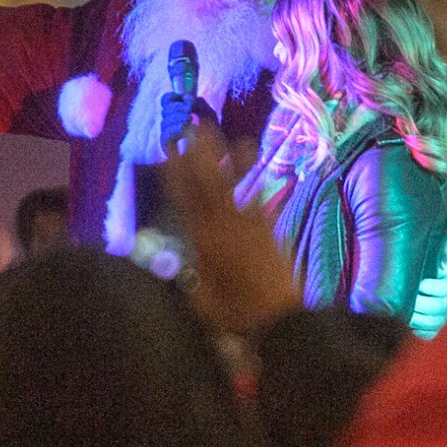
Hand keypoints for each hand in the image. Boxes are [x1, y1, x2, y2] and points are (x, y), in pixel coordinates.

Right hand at [161, 115, 302, 338]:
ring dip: (228, 158)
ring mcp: (250, 224)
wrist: (280, 321)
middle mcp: (226, 225)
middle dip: (199, 153)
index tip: (167, 146)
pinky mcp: (269, 229)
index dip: (175, 170)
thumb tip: (171, 258)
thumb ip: (186, 275)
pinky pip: (259, 197)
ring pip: (235, 184)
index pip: (185, 197)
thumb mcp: (199, 301)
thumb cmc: (235, 315)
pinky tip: (253, 162)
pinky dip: (254, 178)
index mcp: (204, 240)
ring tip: (224, 132)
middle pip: (209, 182)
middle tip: (192, 125)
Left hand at [408, 229, 446, 339]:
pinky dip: (417, 331)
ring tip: (399, 310)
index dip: (430, 287)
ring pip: (429, 322)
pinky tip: (406, 323)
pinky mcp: (436, 328)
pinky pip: (427, 335)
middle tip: (402, 299)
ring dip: (414, 318)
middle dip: (418, 304)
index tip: (420, 284)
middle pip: (434, 307)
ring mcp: (443, 319)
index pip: (442, 289)